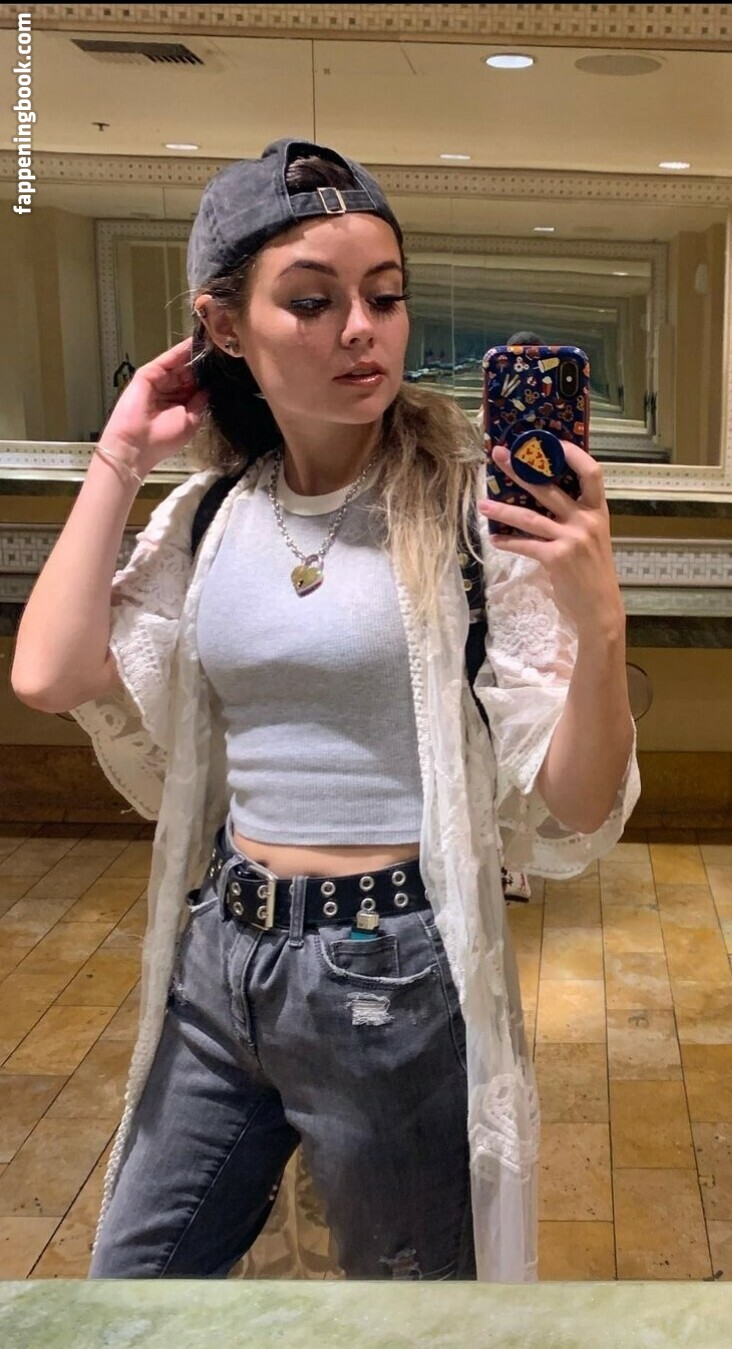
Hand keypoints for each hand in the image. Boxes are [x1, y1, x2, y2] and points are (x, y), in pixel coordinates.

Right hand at [98, 338, 208, 474]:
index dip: (208, 377)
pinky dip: (180, 351)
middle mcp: (169, 391)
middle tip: (221, 349)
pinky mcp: (148, 374)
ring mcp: (158, 381)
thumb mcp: (190, 422)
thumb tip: (209, 388)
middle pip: (188, 373)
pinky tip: (193, 342)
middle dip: (203, 363)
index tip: (224, 366)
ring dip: (194, 354)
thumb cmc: (164, 439)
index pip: (196, 386)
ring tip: (211, 341)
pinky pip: (167, 359)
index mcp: (179, 405)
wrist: (136, 444)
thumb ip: (199, 403)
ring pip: (179, 364)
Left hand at [477, 442, 624, 639]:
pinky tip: (494, 540)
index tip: (550, 440)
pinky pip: (525, 544)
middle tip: (499, 456)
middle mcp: (585, 520)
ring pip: (529, 517)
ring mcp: (571, 538)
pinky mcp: (556, 558)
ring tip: (482, 504)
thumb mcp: (592, 538)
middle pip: (548, 487)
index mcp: (597, 511)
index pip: (592, 472)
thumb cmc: (593, 573)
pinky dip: (507, 542)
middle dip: (520, 470)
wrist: (600, 608)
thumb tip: (544, 499)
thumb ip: (575, 518)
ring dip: (501, 510)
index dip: (572, 453)